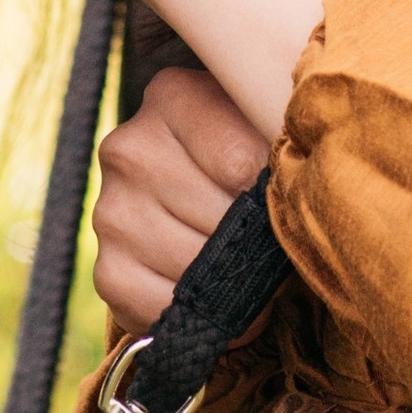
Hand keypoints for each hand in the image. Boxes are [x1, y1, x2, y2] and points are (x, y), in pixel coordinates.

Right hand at [94, 66, 270, 329]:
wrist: (200, 209)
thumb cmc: (249, 159)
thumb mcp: (266, 126)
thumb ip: (285, 138)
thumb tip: (302, 186)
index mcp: (172, 97)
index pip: (240, 162)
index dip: (276, 192)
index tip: (288, 194)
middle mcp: (128, 148)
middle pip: (222, 218)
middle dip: (256, 238)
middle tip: (268, 237)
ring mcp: (110, 212)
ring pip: (200, 267)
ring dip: (235, 280)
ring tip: (244, 264)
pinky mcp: (109, 273)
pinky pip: (171, 308)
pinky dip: (206, 315)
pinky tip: (216, 293)